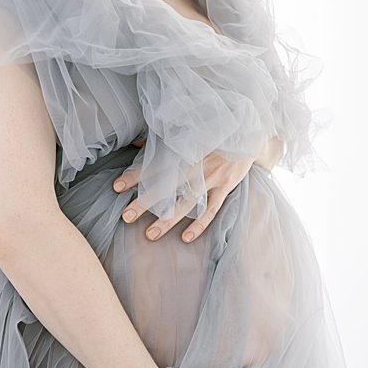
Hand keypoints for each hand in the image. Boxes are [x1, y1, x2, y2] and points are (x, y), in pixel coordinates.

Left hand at [112, 135, 256, 244]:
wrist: (250, 132)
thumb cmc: (215, 131)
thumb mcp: (191, 130)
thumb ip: (163, 139)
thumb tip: (137, 143)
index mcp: (186, 148)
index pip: (155, 164)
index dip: (136, 176)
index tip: (116, 186)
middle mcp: (198, 164)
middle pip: (167, 187)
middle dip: (146, 202)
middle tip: (126, 216)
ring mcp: (213, 178)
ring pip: (188, 204)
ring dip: (168, 220)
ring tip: (150, 234)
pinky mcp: (226, 187)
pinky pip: (211, 210)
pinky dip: (199, 224)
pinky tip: (185, 237)